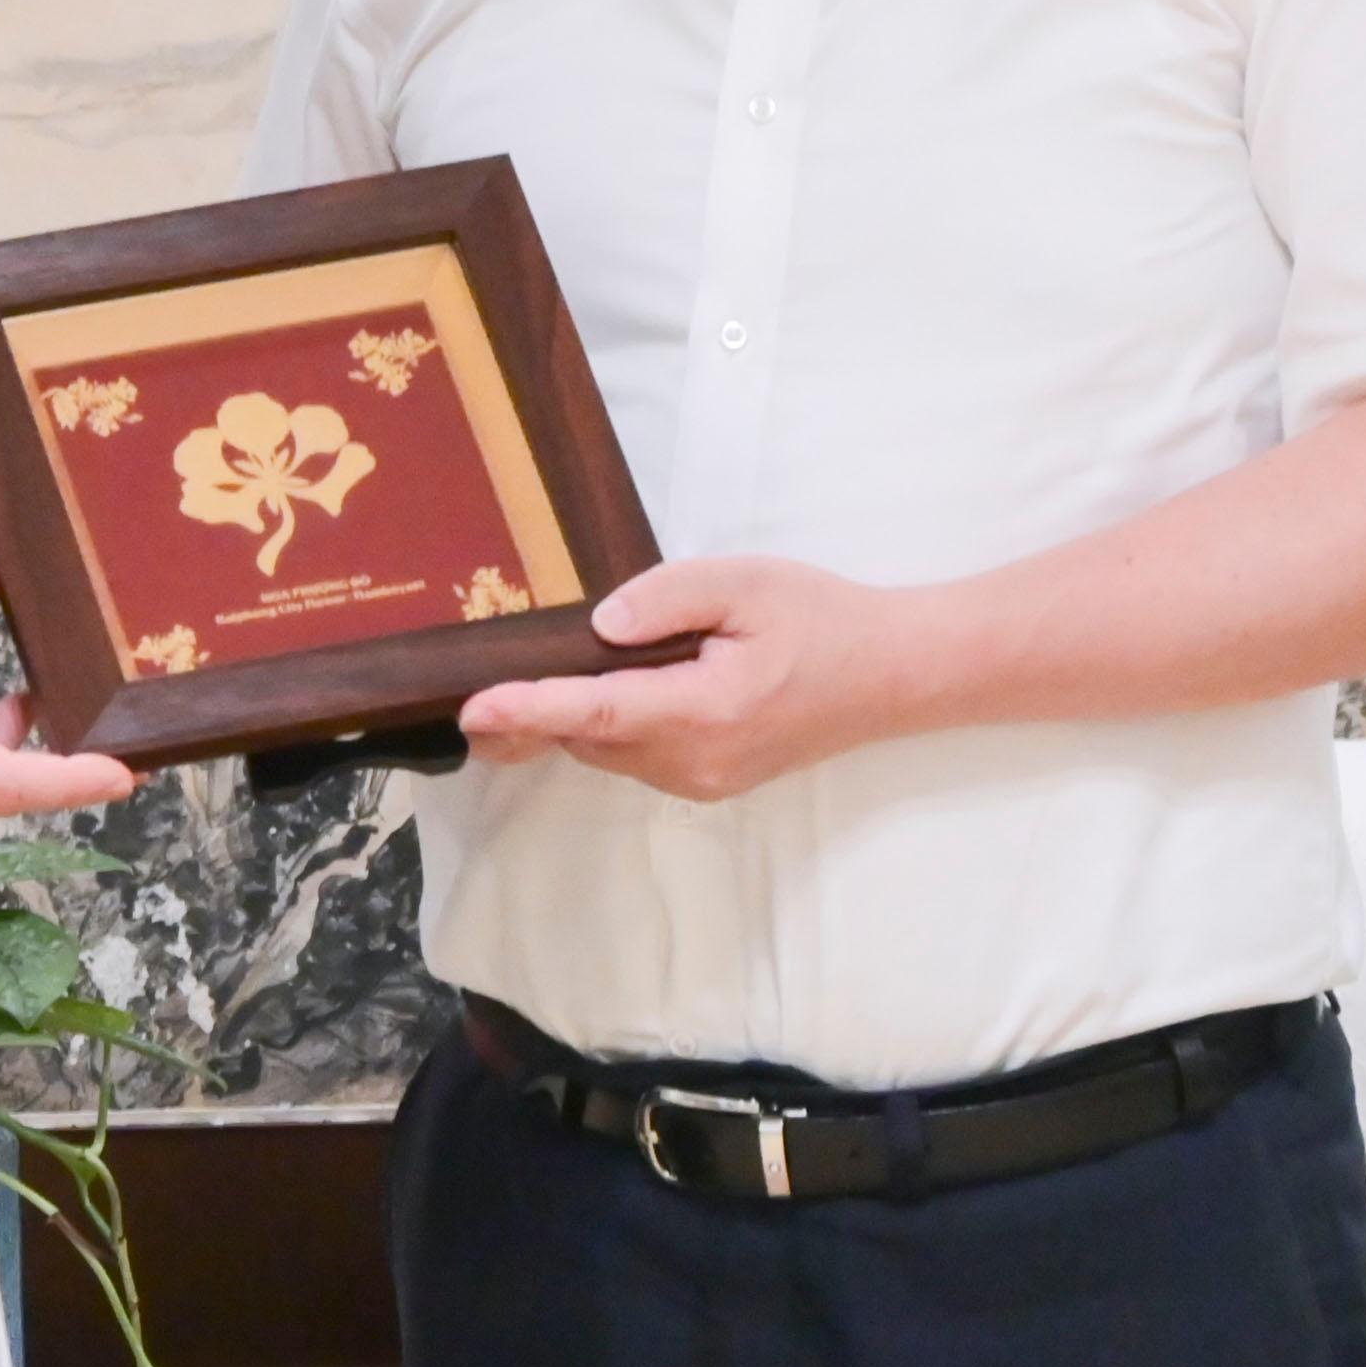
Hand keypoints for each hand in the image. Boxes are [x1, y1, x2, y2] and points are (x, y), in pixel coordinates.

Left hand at [453, 555, 911, 805]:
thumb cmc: (821, 619)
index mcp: (705, 710)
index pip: (597, 712)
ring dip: (580, 714)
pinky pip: (637, 756)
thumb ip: (667, 597)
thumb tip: (599, 627)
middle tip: (489, 672)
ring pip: (608, 749)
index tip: (473, 710)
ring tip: (565, 664)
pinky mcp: (710, 784)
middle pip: (589, 736)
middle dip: (538, 710)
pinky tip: (625, 683)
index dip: (528, 710)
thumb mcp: (746, 582)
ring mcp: (704, 782)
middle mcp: (696, 762)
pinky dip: (614, 723)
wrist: (892, 676)